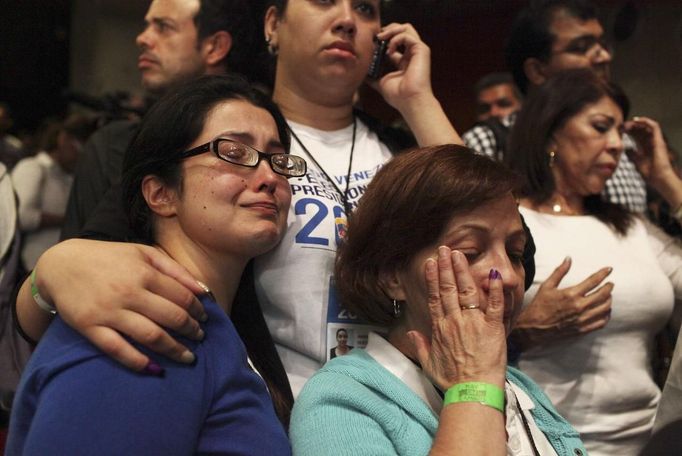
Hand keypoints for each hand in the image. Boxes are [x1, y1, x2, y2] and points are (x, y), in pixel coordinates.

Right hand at [33, 239, 206, 370]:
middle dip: (191, 331)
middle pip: (171, 317)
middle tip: (200, 338)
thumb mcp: (143, 253)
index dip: (198, 310)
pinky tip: (155, 368)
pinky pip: (117, 349)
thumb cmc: (109, 258)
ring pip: (150, 336)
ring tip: (188, 357)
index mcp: (144, 273)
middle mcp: (129, 292)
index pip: (182, 297)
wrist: (61, 264)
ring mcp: (109, 311)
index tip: (205, 319)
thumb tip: (203, 290)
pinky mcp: (90, 327)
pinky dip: (138, 361)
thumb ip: (174, 269)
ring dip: (174, 349)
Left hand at [368, 23, 461, 145]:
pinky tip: (389, 50)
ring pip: (407, 28)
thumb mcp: (381, 83)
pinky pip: (407, 35)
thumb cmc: (399, 96)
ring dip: (392, 30)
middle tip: (377, 36)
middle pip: (402, 30)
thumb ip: (373, 77)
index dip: (383, 40)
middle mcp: (411, 54)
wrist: (410, 101)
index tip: (372, 43)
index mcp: (404, 61)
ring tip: (381, 37)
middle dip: (388, 29)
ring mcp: (418, 51)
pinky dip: (396, 39)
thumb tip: (363, 74)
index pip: (394, 43)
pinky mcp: (421, 50)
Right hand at [410, 247, 506, 389]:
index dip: (433, 279)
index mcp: (440, 328)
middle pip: (448, 289)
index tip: (431, 264)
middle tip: (444, 249)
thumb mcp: (429, 364)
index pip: (435, 297)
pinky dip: (495, 290)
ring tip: (458, 254)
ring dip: (462, 271)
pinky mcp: (493, 329)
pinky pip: (494, 306)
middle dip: (446, 267)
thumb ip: (420, 346)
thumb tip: (410, 332)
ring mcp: (474, 323)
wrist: (472, 393)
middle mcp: (455, 321)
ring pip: (466, 292)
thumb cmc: (452, 381)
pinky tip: (494, 274)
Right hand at [511, 257, 612, 349]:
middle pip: (603, 294)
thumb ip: (559, 271)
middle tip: (610, 283)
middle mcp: (579, 306)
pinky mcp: (583, 329)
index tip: (609, 269)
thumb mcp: (547, 286)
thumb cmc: (539, 306)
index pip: (593, 281)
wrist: (533, 328)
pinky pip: (602, 322)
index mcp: (571, 294)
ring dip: (609, 300)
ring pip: (605, 308)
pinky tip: (605, 311)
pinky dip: (606, 315)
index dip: (603, 274)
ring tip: (608, 296)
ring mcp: (582, 319)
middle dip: (609, 287)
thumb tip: (569, 258)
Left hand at [625, 116, 681, 208]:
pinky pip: (655, 126)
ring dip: (637, 122)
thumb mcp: (636, 162)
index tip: (619, 130)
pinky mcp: (659, 140)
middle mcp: (651, 142)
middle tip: (622, 125)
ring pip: (647, 126)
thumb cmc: (649, 173)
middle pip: (641, 129)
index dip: (628, 131)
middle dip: (631, 126)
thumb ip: (632, 155)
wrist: (658, 178)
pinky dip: (646, 121)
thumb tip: (627, 148)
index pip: (637, 135)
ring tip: (628, 123)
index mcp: (645, 147)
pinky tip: (637, 120)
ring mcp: (656, 141)